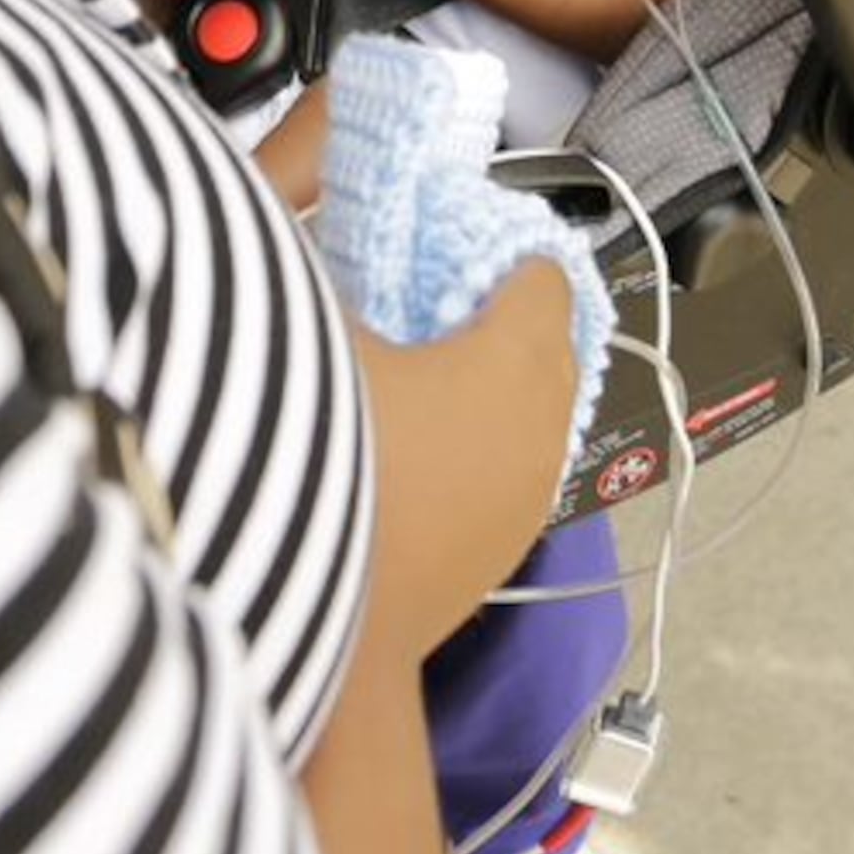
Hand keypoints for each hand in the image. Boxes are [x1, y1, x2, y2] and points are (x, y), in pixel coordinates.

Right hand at [348, 256, 581, 658]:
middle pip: (544, 345)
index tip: (444, 251)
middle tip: (418, 308)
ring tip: (403, 380)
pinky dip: (470, 454)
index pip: (543, 274)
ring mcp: (529, 499)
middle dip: (491, 321)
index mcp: (518, 360)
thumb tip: (316, 225)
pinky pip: (504, 474)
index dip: (494, 254)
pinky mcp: (501, 553)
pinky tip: (402, 454)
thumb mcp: (308, 336)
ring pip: (529, 415)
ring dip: (482, 392)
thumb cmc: (322, 472)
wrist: (312, 628)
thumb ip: (325, 269)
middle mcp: (545, 428)